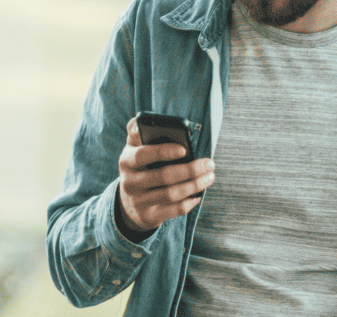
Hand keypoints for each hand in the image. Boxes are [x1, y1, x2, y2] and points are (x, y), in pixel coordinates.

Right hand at [116, 116, 215, 236]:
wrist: (129, 203)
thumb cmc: (140, 167)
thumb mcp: (135, 149)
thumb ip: (140, 133)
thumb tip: (150, 121)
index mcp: (127, 160)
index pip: (143, 155)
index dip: (163, 152)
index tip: (184, 149)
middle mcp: (129, 182)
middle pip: (163, 176)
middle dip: (190, 169)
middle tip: (209, 163)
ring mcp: (138, 201)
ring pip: (171, 194)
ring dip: (195, 185)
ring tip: (210, 177)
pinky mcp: (148, 216)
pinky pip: (173, 210)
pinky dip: (189, 202)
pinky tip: (198, 195)